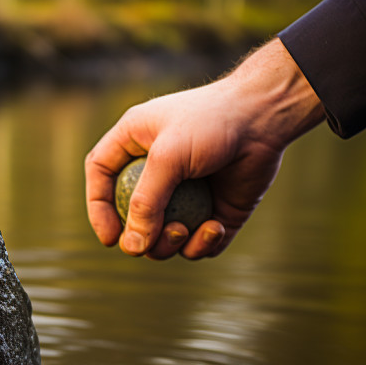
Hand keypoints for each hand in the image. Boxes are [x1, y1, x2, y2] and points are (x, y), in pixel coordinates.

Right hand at [85, 38, 325, 259]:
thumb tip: (132, 247)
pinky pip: (197, 243)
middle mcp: (156, 170)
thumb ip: (145, 202)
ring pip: (162, 237)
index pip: (101, 178)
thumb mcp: (167, 157)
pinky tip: (215, 228)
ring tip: (186, 230)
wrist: (267, 117)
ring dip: (171, 243)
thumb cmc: (212, 122)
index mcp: (134, 144)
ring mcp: (186, 194)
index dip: (98, 210)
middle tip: (154, 240)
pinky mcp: (214, 210)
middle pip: (130, 217)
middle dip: (140, 236)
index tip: (110, 238)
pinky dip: (202, 244)